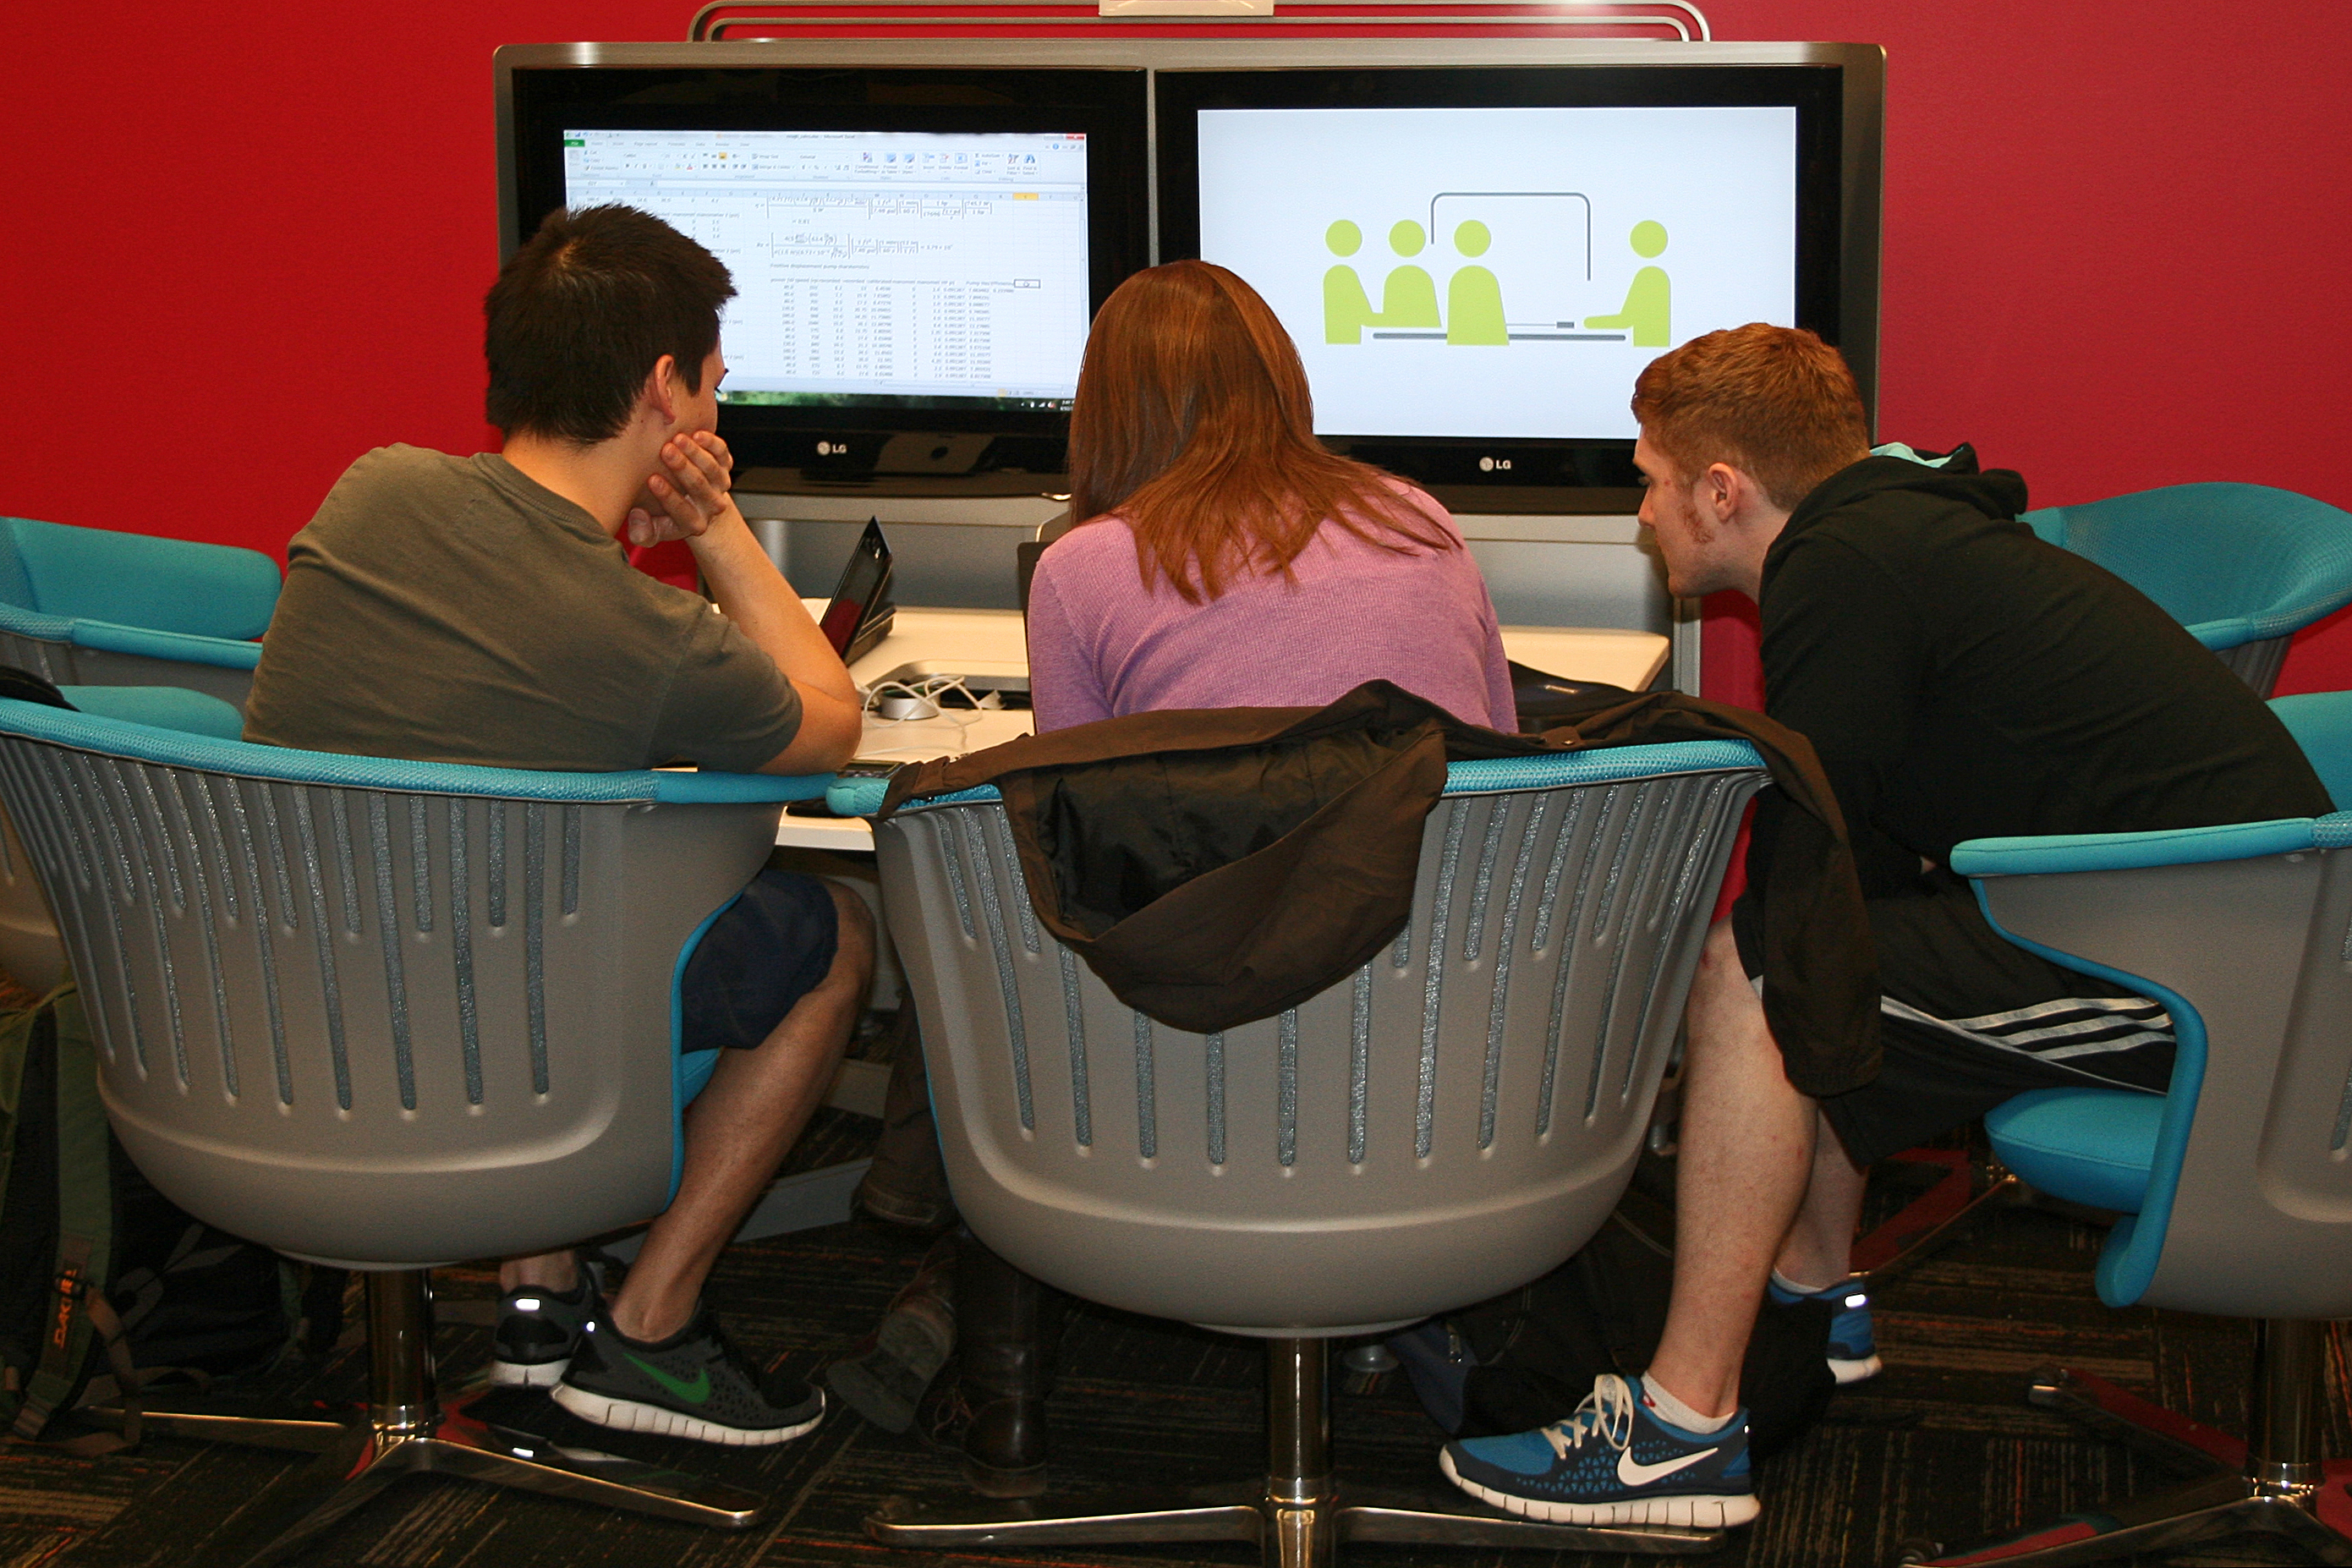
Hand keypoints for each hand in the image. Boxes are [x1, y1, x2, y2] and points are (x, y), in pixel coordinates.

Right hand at [625, 430, 737, 547]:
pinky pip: (722, 454)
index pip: (682, 511)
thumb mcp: (650, 529)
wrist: (687, 499)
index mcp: (693, 523)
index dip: (667, 496)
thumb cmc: (663, 513)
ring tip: (678, 439)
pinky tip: (697, 434)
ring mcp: (719, 484)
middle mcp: (710, 505)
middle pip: (699, 486)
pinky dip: (712, 444)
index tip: (652, 480)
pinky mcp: (724, 465)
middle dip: (682, 468)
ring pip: (711, 468)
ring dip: (694, 453)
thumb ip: (640, 532)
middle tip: (666, 452)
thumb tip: (638, 517)